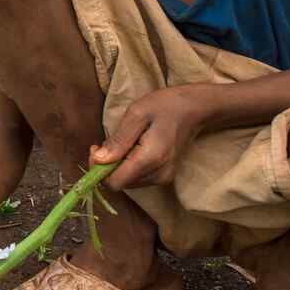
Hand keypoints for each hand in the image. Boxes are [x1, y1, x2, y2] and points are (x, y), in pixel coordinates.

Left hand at [91, 83, 212, 188]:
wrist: (194, 108)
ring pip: (127, 182)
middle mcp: (159, 175)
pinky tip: (132, 148)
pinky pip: (136, 177)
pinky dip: (127, 166)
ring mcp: (164, 178)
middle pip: (120, 183)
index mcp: (151, 159)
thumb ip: (118, 141)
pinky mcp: (164, 176)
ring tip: (123, 142)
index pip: (115, 182)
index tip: (96, 147)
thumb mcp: (136, 115)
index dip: (98, 169)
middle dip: (106, 166)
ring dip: (117, 165)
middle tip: (105, 142)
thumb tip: (98, 161)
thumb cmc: (164, 106)